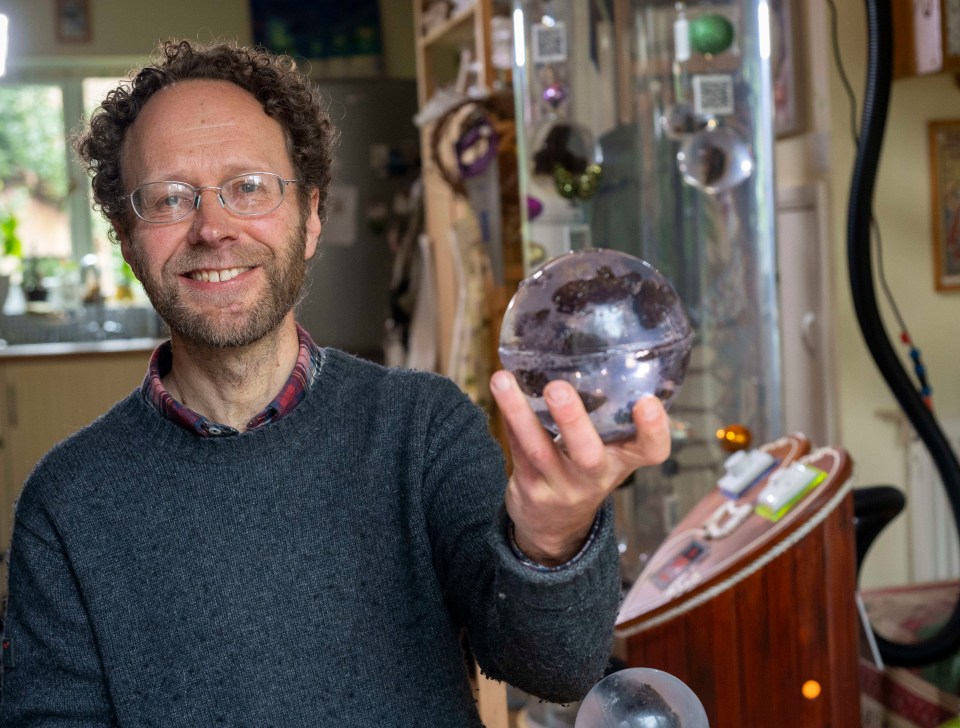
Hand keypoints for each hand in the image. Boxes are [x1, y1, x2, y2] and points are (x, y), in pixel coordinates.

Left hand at [490, 370, 670, 565]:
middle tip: (557, 389)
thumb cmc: (586, 470)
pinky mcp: (531, 488)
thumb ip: (610, 414)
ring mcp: (562, 486)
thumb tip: (594, 349)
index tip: (647, 403)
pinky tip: (500, 388)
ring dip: (519, 413)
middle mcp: (596, 477)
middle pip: (589, 455)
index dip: (654, 429)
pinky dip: (508, 416)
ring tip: (503, 380)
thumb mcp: (610, 450)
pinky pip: (517, 448)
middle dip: (573, 421)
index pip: (651, 450)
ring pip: (539, 450)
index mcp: (624, 461)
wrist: (555, 526)